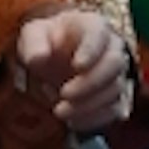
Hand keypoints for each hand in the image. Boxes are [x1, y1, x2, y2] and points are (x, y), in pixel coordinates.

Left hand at [12, 2, 133, 138]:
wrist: (54, 59)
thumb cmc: (47, 42)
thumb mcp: (33, 36)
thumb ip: (34, 44)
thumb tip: (38, 58)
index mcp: (92, 26)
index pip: (100, 34)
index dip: (92, 50)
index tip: (77, 65)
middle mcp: (111, 48)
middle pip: (114, 64)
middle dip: (90, 82)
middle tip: (64, 94)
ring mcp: (115, 74)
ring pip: (115, 89)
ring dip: (88, 104)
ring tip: (60, 111)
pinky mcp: (114, 97)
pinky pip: (114, 110)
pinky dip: (94, 118)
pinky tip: (73, 122)